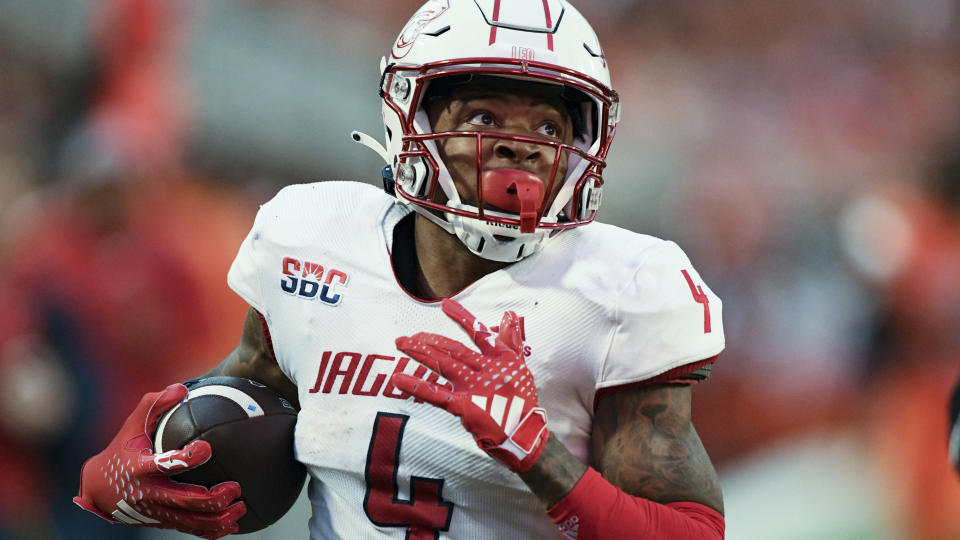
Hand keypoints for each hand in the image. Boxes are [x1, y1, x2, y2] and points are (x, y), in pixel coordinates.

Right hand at [74, 384, 244, 538]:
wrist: (98, 489)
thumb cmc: (121, 450)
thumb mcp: (131, 425)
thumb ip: (154, 404)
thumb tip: (181, 388)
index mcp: (141, 468)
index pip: (164, 464)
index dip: (186, 459)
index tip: (208, 449)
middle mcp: (148, 494)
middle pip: (184, 502)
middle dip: (212, 498)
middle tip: (235, 488)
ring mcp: (156, 512)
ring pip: (190, 522)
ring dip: (218, 519)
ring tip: (240, 509)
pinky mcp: (161, 521)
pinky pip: (189, 530)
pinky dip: (211, 531)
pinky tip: (233, 525)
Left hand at [394, 299, 547, 471]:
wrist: (523, 434)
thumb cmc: (521, 401)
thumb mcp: (519, 366)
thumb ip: (510, 340)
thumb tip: (509, 315)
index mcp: (501, 358)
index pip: (478, 332)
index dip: (462, 318)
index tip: (445, 305)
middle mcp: (487, 369)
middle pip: (453, 349)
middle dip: (428, 340)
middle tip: (407, 336)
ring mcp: (474, 388)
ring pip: (442, 364)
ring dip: (420, 353)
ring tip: (401, 344)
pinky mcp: (464, 407)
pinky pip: (435, 395)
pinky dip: (416, 386)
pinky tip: (398, 379)